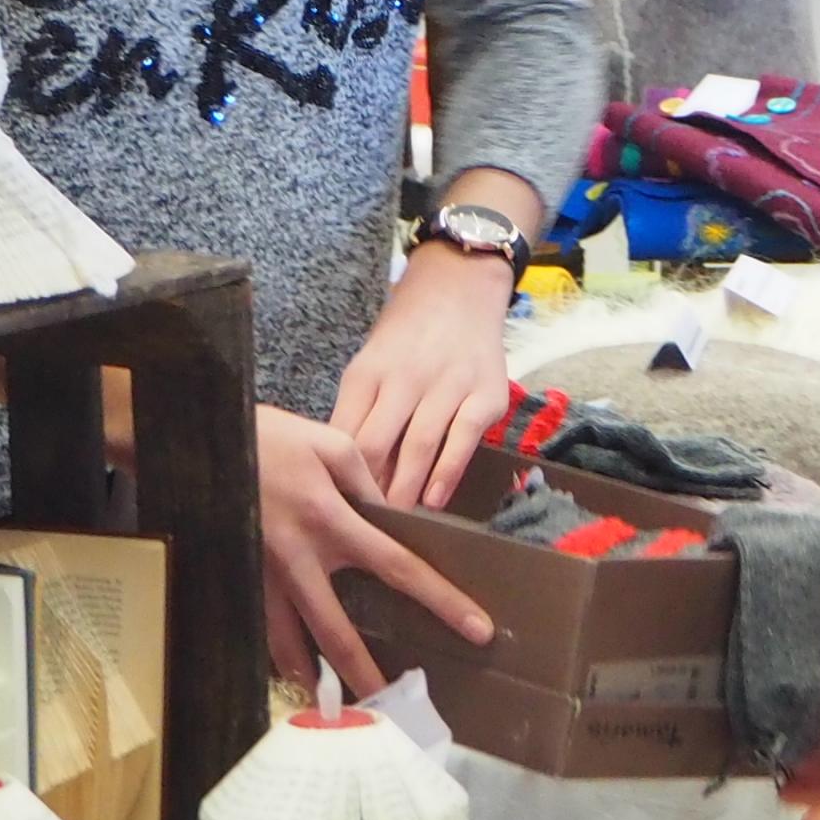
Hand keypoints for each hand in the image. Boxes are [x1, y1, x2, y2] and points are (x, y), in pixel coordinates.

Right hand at [258, 404, 494, 695]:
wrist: (200, 439)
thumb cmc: (269, 436)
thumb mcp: (329, 442)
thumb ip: (366, 479)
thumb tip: (389, 512)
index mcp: (332, 520)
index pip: (399, 567)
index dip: (441, 600)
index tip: (477, 629)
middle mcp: (299, 558)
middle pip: (337, 631)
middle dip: (364, 672)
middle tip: (389, 704)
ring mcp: (263, 574)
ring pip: (288, 642)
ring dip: (310, 680)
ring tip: (329, 712)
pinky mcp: (237, 576)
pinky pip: (258, 627)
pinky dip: (274, 656)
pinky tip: (288, 676)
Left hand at [333, 241, 520, 510]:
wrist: (457, 291)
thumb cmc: (404, 340)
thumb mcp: (368, 366)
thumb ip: (356, 413)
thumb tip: (341, 473)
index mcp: (367, 373)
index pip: (345, 435)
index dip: (338, 477)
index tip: (335, 509)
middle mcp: (405, 376)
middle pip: (377, 443)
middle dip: (368, 491)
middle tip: (362, 528)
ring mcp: (448, 384)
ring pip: (419, 445)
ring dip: (406, 489)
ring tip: (396, 524)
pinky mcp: (485, 394)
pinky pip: (463, 439)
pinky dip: (447, 473)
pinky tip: (435, 500)